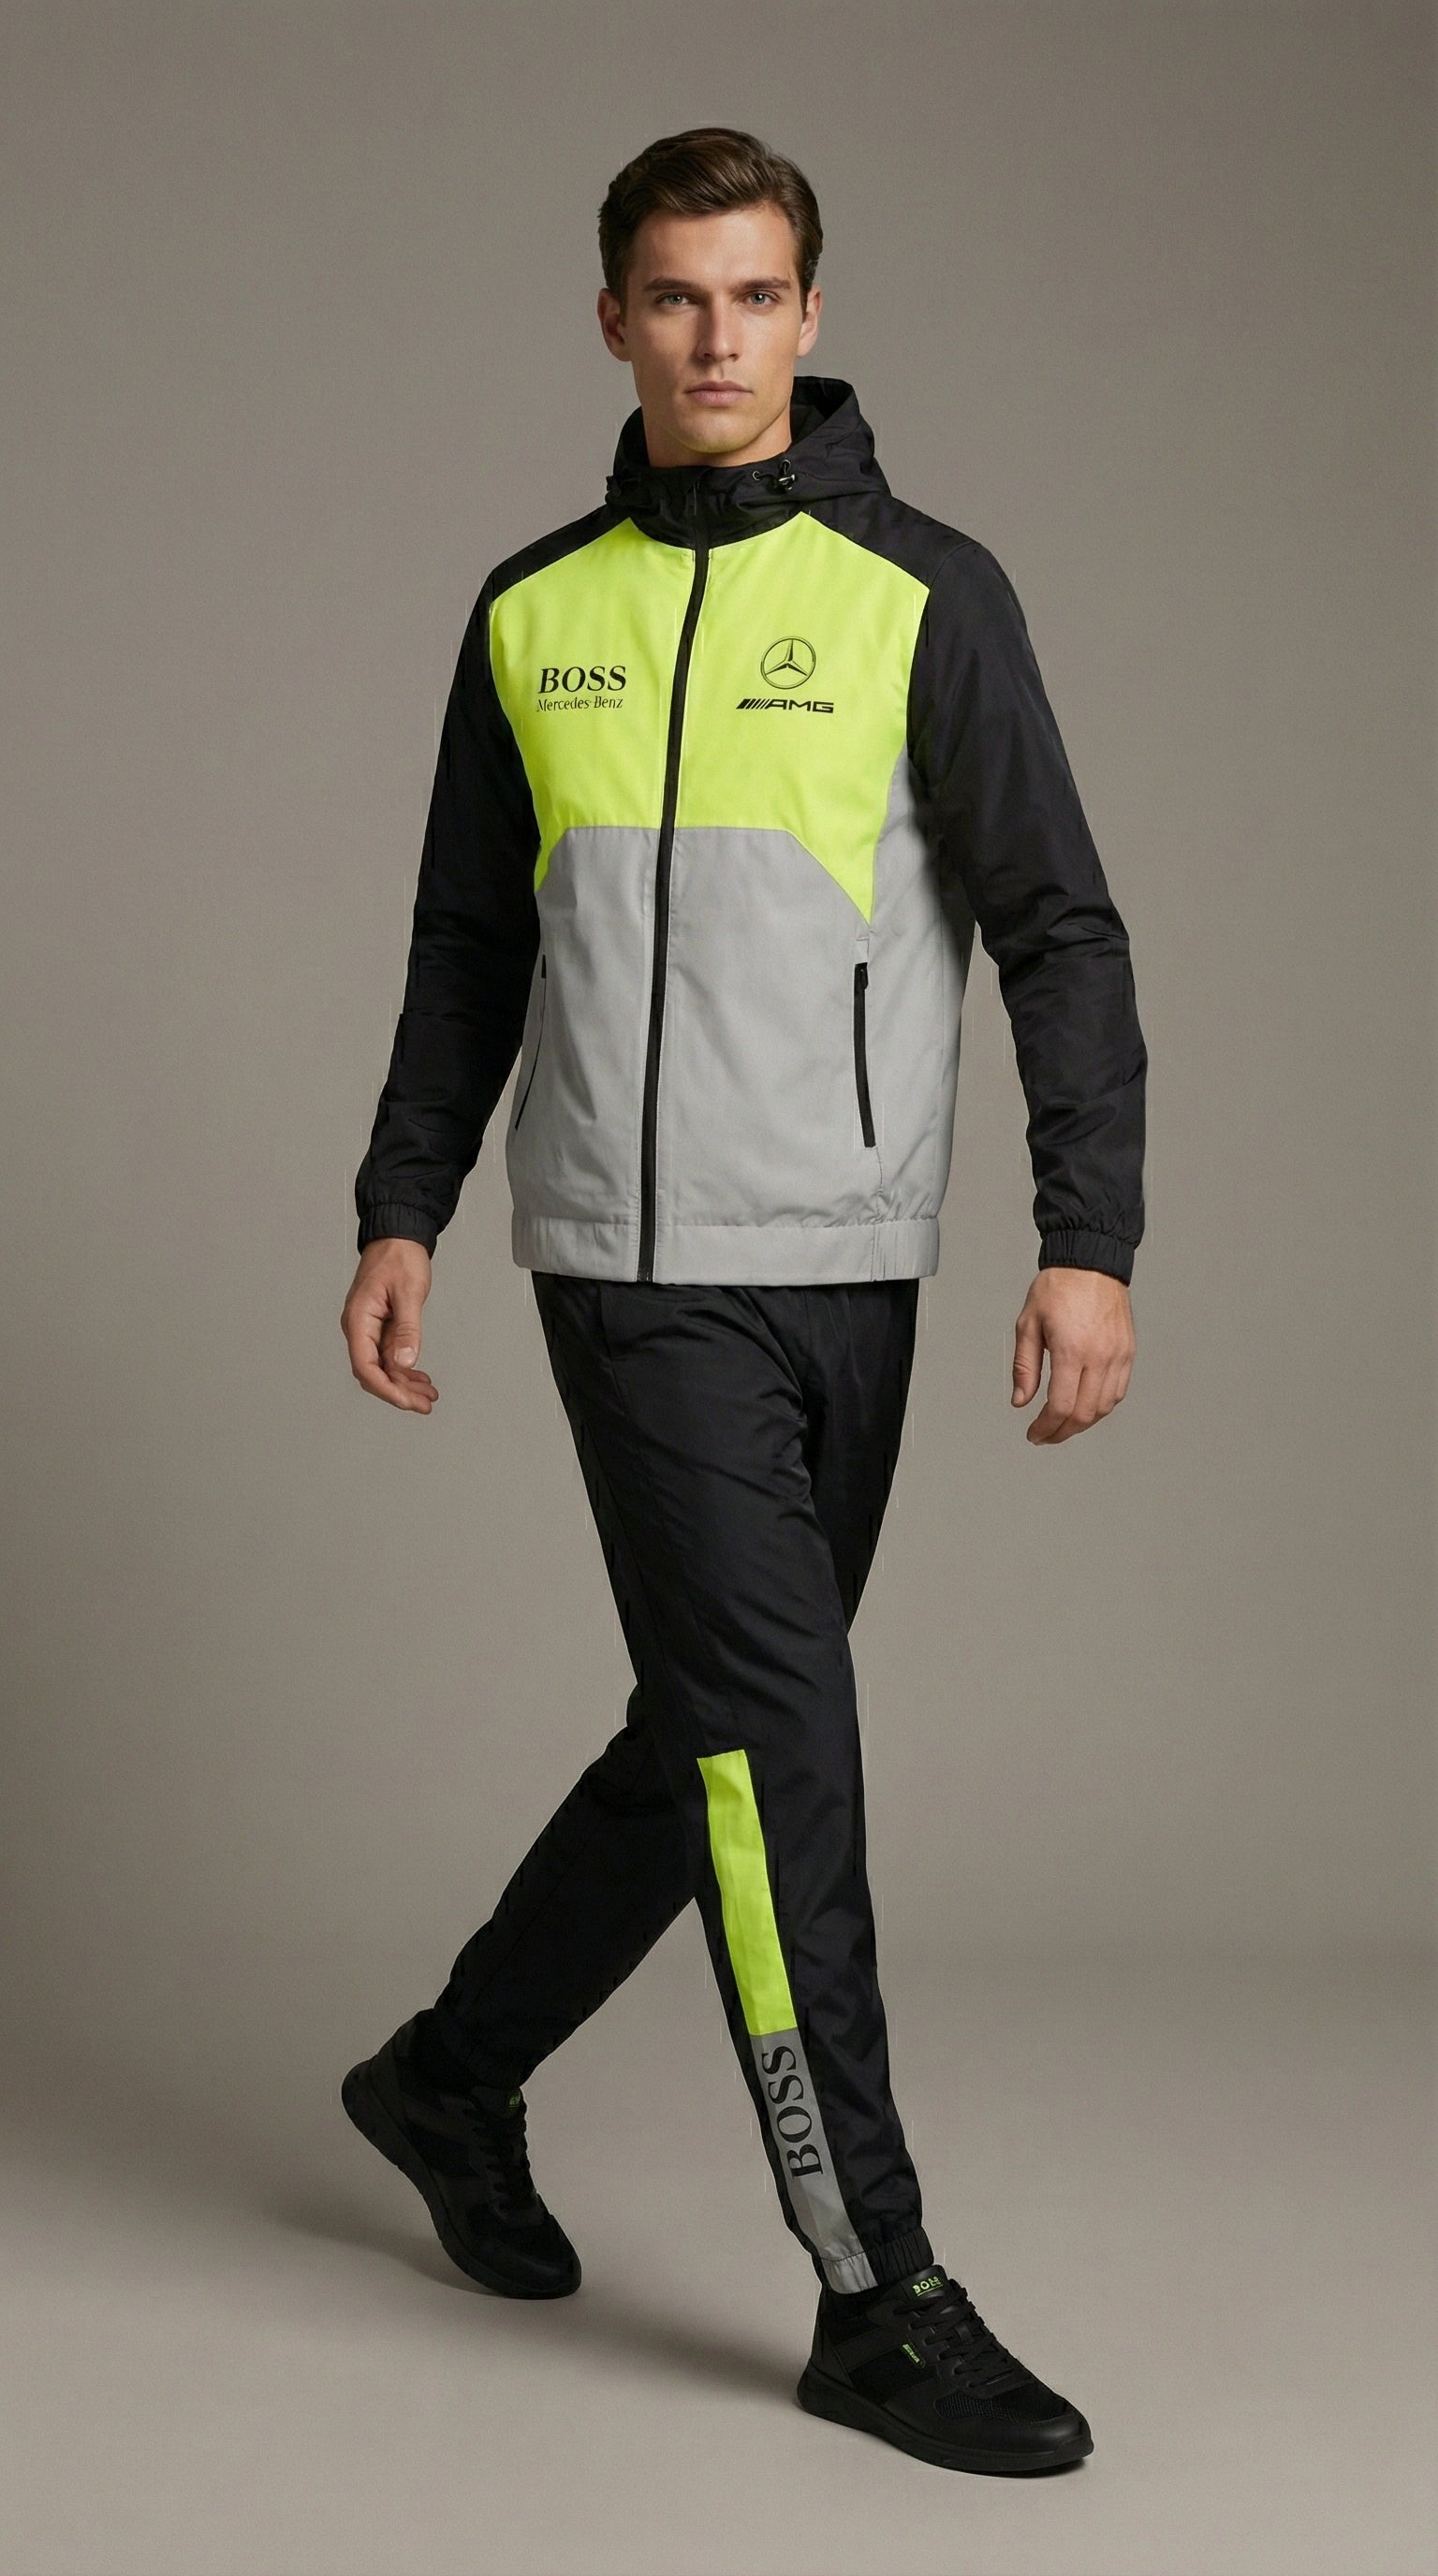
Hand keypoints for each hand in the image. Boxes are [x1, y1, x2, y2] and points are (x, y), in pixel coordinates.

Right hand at [341, 1239, 437, 1412]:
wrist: (398, 1235)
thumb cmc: (399, 1257)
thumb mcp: (409, 1293)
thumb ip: (407, 1329)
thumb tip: (404, 1362)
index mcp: (358, 1320)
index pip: (365, 1367)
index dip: (386, 1389)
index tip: (408, 1401)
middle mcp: (359, 1327)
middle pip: (373, 1373)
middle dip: (398, 1392)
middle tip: (424, 1405)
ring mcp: (369, 1328)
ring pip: (383, 1367)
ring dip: (404, 1384)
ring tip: (428, 1395)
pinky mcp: (380, 1326)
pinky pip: (389, 1355)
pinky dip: (405, 1369)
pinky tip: (420, 1378)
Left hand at [1011, 1266, 1133, 1444]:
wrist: (1091, 1263)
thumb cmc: (1059, 1287)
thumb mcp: (1028, 1324)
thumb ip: (1024, 1367)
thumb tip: (1020, 1400)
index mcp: (1072, 1350)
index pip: (1061, 1406)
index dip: (1046, 1427)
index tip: (1035, 1433)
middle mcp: (1099, 1356)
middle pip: (1084, 1414)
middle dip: (1063, 1432)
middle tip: (1046, 1435)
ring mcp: (1118, 1355)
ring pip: (1104, 1407)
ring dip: (1083, 1422)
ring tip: (1063, 1424)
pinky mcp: (1128, 1352)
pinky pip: (1119, 1391)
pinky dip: (1101, 1406)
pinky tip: (1086, 1406)